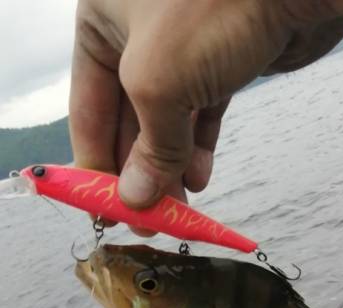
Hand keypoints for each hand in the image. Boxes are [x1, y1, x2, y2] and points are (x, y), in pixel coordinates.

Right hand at [70, 0, 342, 214]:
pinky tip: (199, 180)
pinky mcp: (222, 61)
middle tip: (145, 218)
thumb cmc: (213, 8)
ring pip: (167, 120)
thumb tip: (137, 200)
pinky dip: (199, 148)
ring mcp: (183, 48)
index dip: (94, 161)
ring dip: (169, 167)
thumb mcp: (160, 83)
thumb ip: (149, 148)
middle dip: (136, 171)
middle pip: (127, 118)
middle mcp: (137, 32)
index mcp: (102, 20)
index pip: (87, 104)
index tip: (104, 208)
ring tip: (177, 209)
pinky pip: (202, 114)